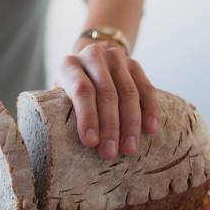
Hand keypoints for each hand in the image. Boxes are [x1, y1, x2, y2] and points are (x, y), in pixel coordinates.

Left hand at [56, 41, 159, 159]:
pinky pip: (146, 88)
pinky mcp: (134, 64)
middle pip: (106, 93)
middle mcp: (93, 56)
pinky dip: (150, 109)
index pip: (81, 90)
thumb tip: (64, 147)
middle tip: (110, 152)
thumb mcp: (58, 97)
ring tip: (129, 149)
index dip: (87, 117)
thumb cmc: (68, 90)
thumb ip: (61, 112)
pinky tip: (151, 128)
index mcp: (69, 65)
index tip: (91, 143)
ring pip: (128, 92)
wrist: (87, 62)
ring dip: (130, 124)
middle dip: (110, 126)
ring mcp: (116, 58)